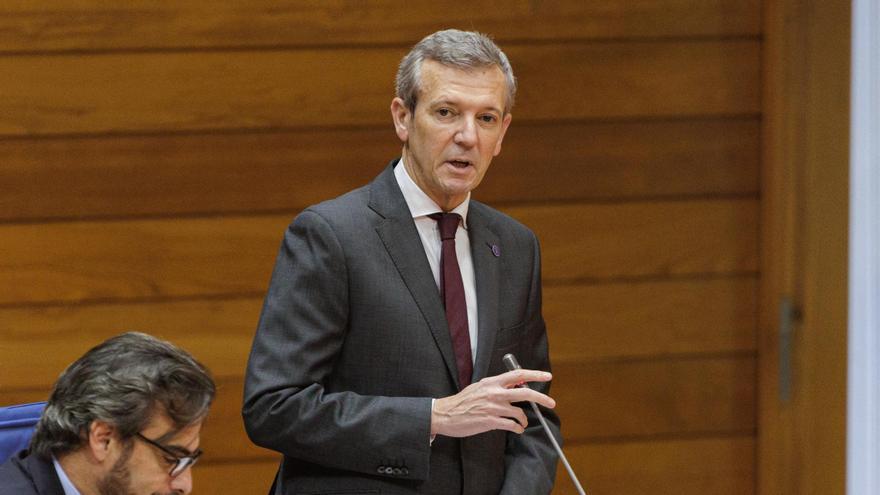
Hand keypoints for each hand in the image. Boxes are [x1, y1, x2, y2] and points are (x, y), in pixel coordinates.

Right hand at [430, 369, 554, 437]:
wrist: (445, 414)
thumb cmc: (463, 401)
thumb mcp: (480, 387)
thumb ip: (497, 385)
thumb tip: (516, 384)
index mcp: (492, 382)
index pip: (518, 375)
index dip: (534, 375)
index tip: (547, 376)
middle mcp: (494, 393)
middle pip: (524, 393)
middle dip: (541, 398)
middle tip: (551, 403)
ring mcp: (492, 407)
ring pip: (519, 413)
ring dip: (523, 420)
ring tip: (521, 423)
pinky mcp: (490, 421)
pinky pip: (511, 425)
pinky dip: (517, 428)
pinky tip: (516, 429)